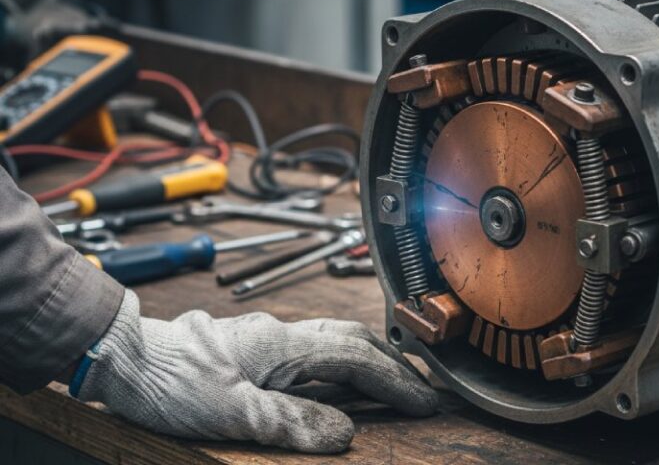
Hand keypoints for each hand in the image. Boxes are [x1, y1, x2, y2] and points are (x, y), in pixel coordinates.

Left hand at [76, 291, 437, 452]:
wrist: (126, 357)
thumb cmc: (170, 381)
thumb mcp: (231, 412)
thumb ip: (290, 421)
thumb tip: (345, 433)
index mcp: (281, 344)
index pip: (354, 358)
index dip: (394, 381)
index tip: (424, 401)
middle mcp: (280, 334)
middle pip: (352, 338)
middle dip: (391, 364)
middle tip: (419, 390)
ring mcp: (268, 337)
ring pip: (334, 339)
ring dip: (369, 359)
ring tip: (391, 382)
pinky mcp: (256, 347)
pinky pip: (313, 348)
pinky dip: (341, 362)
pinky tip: (338, 380)